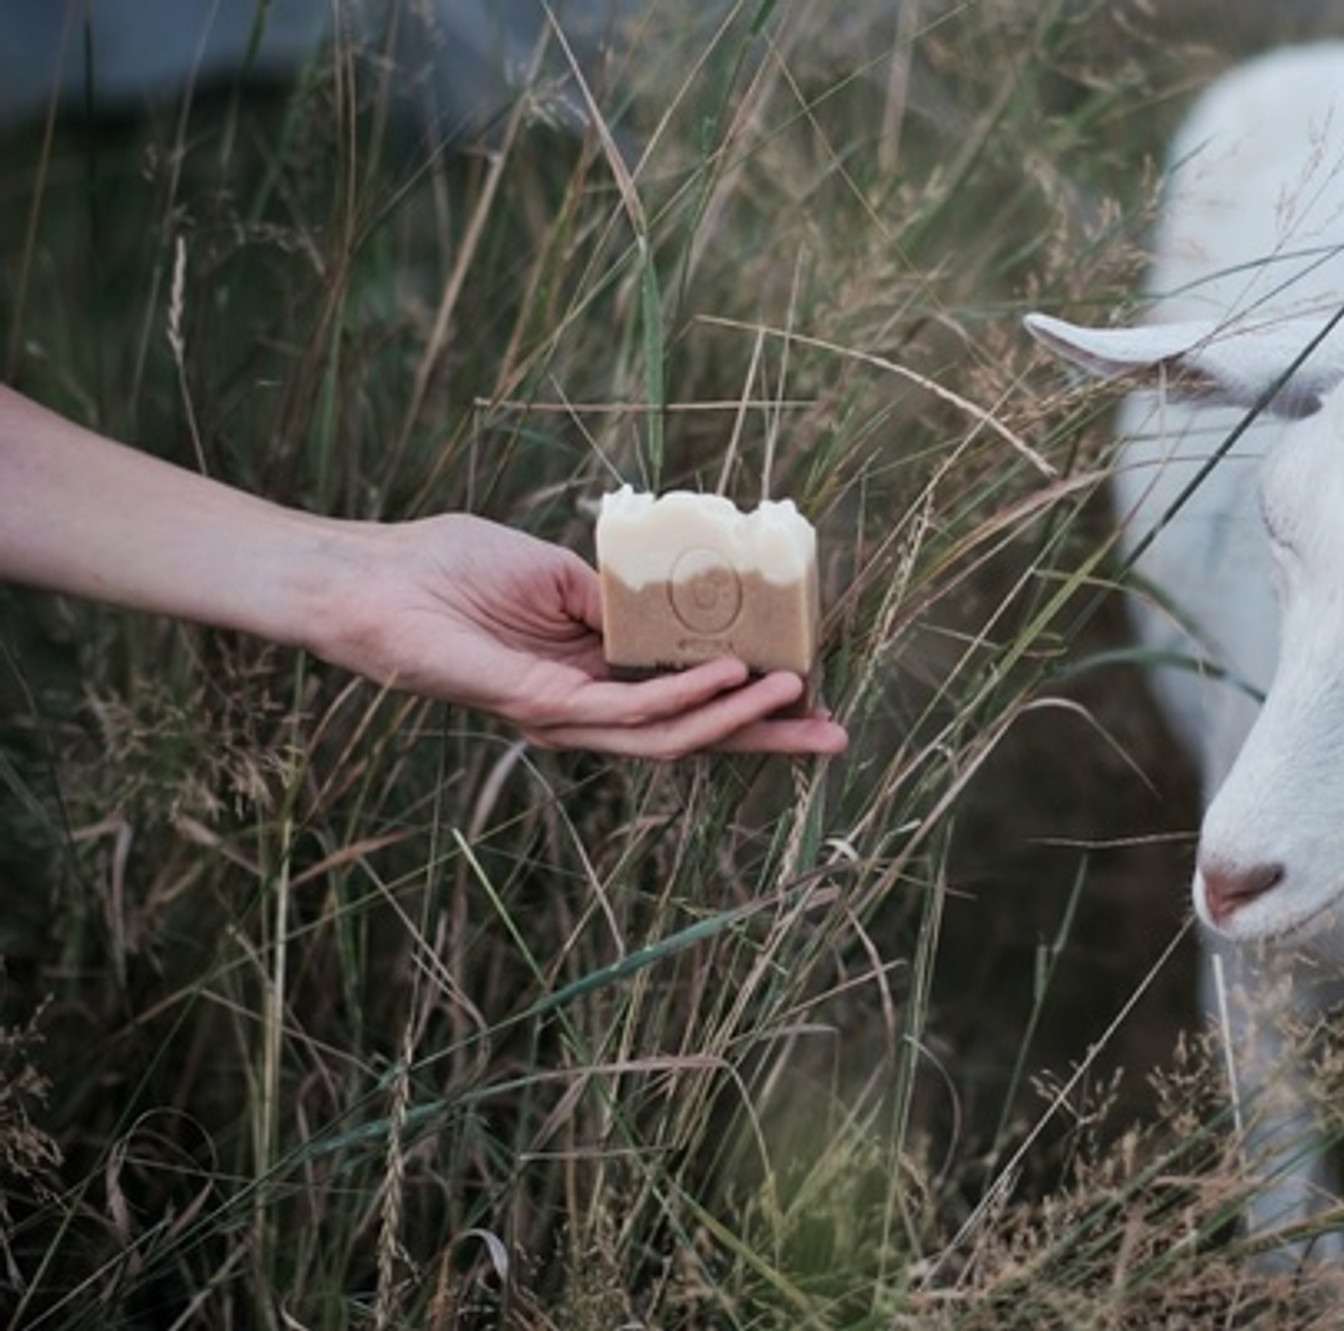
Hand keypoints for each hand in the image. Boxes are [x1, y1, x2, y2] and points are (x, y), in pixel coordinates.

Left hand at [311, 513, 848, 757]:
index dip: (748, 703)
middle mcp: (584, 710)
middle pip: (693, 736)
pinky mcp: (541, 707)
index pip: (684, 702)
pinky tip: (731, 675)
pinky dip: (687, 695)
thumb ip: (614, 595)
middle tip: (834, 737)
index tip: (808, 689)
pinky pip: (630, 711)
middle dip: (767, 740)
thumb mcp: (556, 571)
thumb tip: (676, 601)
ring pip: (671, 736)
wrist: (372, 581)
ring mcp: (564, 716)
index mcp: (592, 677)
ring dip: (739, 718)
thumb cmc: (447, 567)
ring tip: (796, 695)